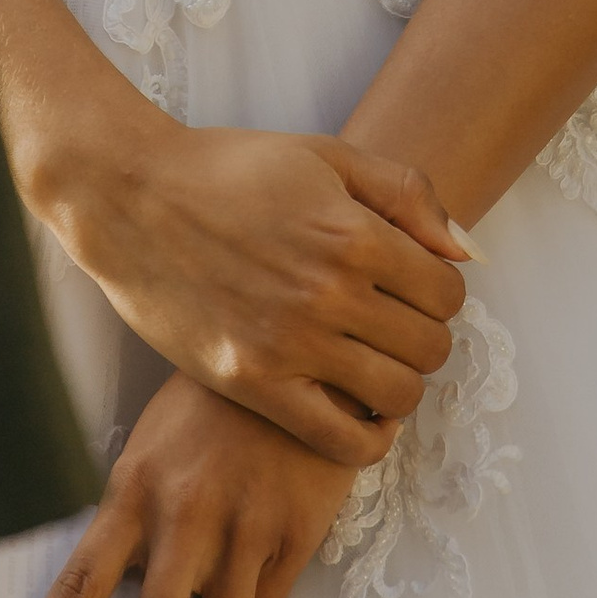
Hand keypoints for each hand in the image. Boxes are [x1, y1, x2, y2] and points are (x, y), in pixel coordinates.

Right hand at [51, 120, 464, 465]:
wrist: (130, 197)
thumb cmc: (227, 168)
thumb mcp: (324, 156)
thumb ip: (406, 194)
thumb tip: (466, 253)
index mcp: (353, 233)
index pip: (448, 292)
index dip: (440, 292)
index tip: (413, 289)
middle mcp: (329, 293)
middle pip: (431, 347)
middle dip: (423, 337)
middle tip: (390, 325)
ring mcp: (291, 344)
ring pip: (398, 395)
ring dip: (399, 384)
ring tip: (371, 362)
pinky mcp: (253, 383)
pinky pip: (342, 441)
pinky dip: (368, 439)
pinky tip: (359, 414)